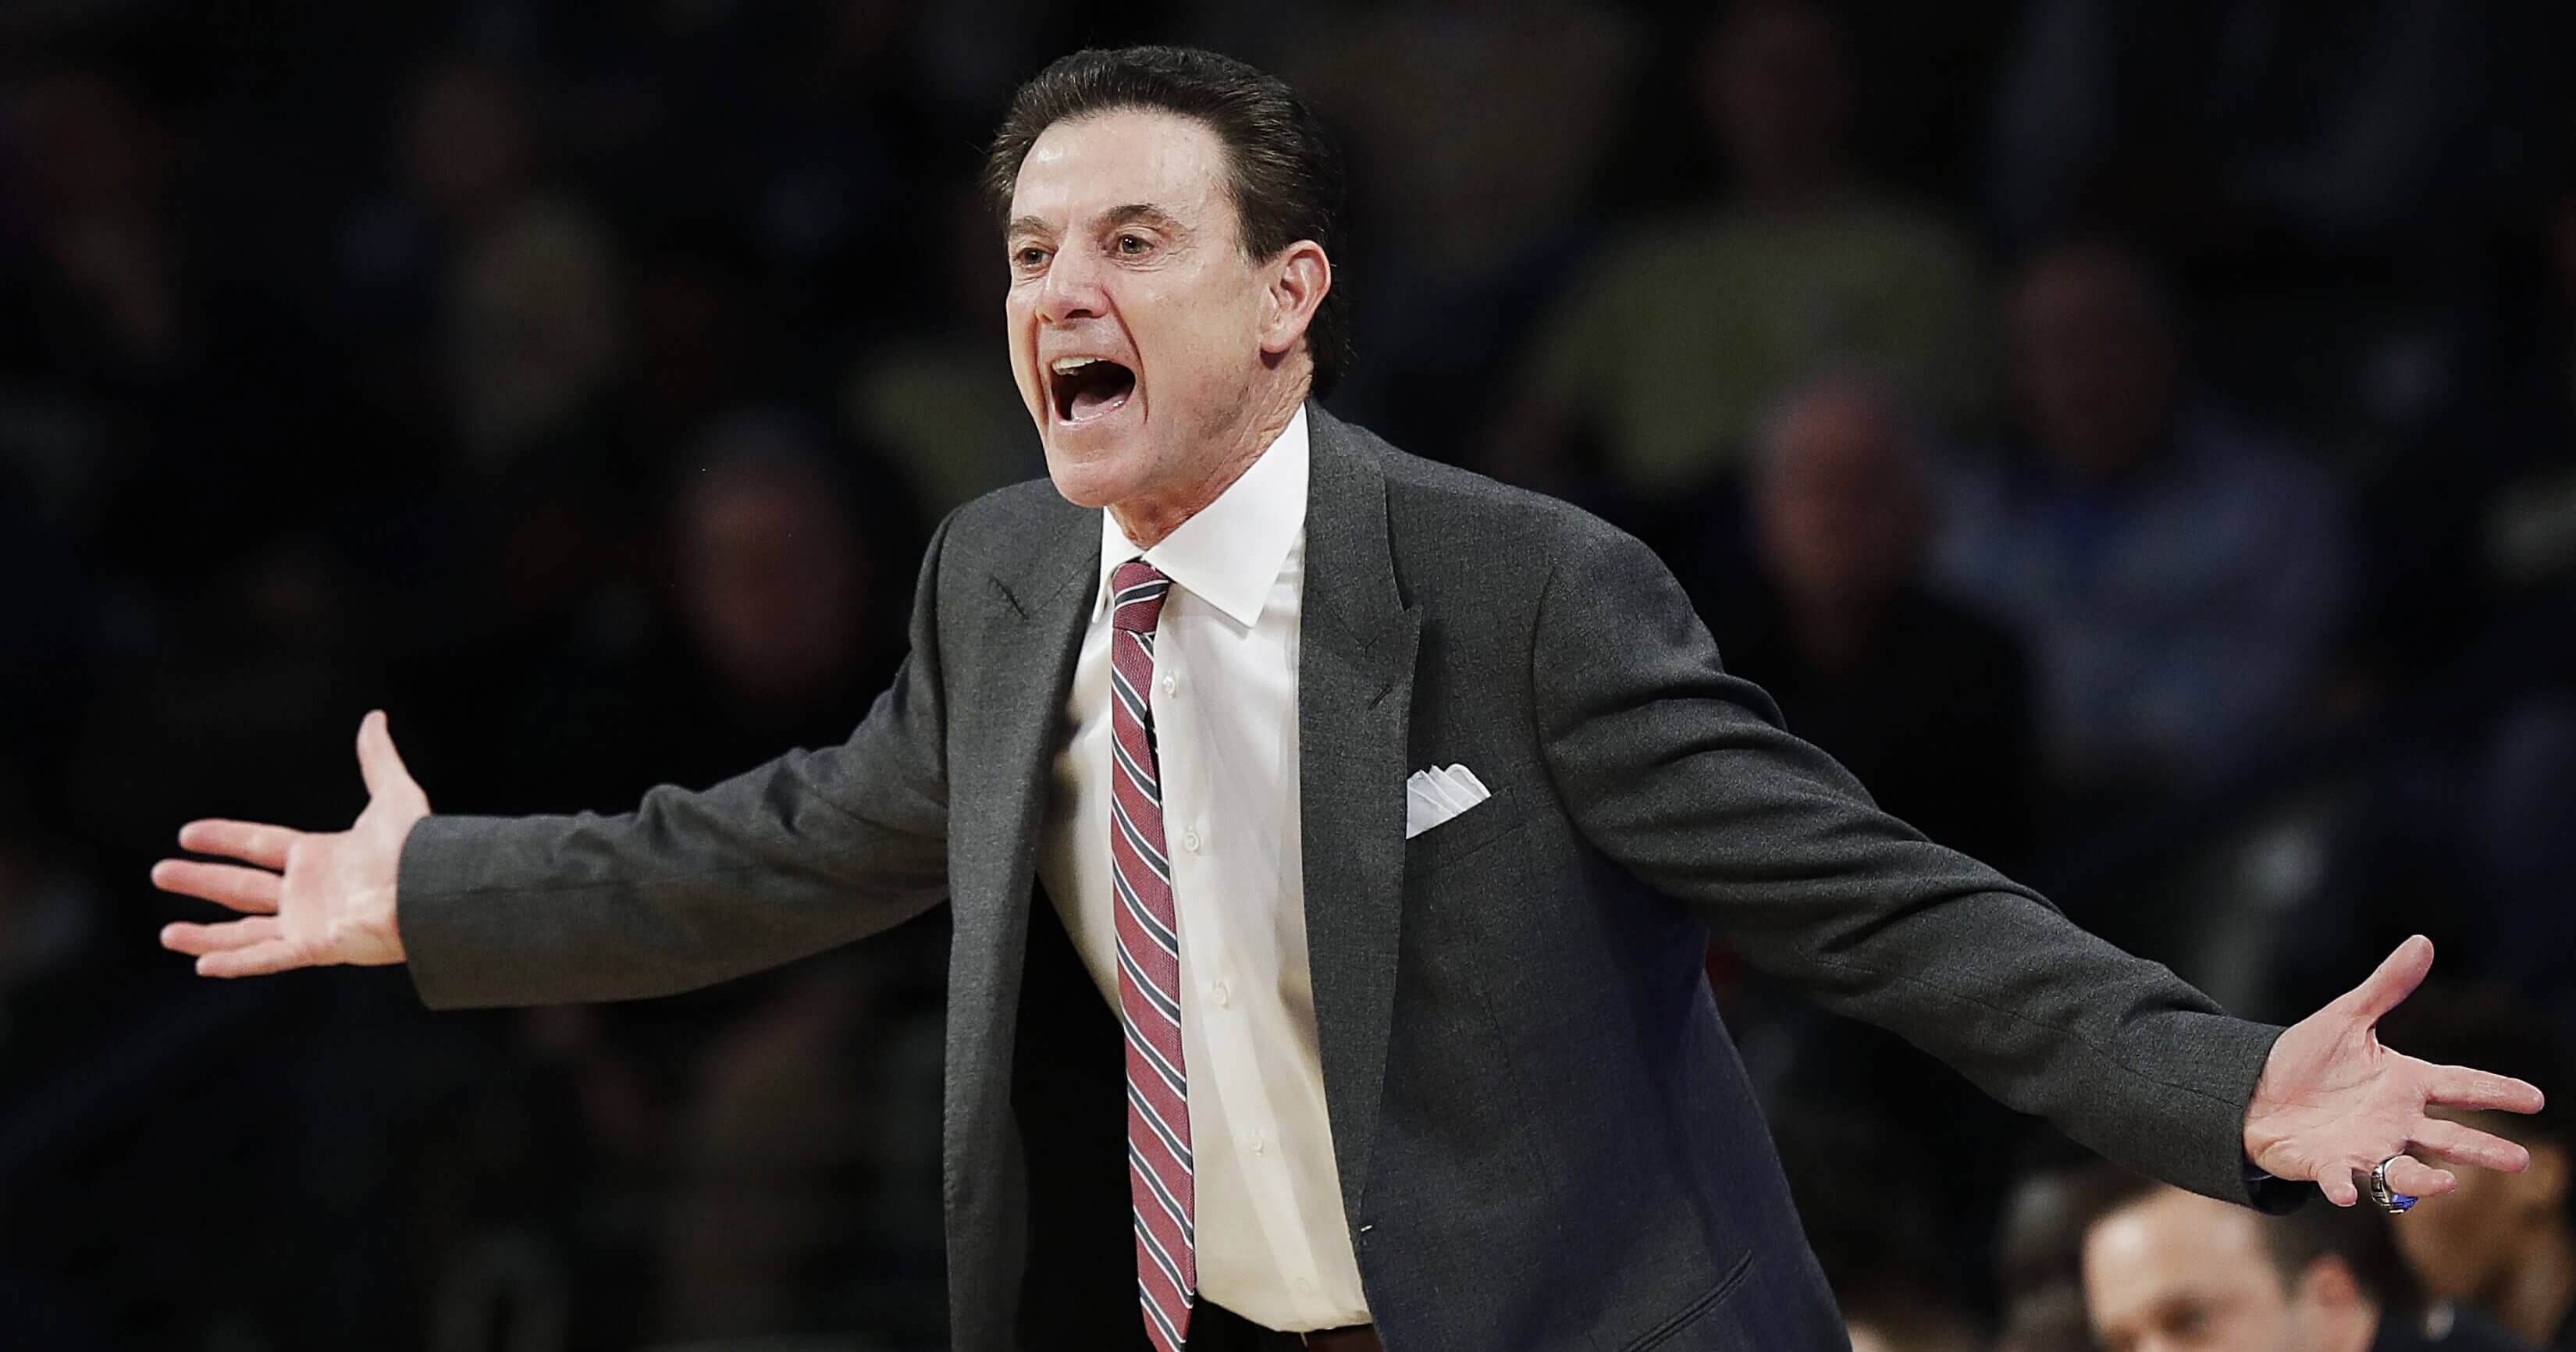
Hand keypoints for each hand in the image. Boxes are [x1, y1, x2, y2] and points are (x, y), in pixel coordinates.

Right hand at [153, 709, 428, 976]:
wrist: (434, 890)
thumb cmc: (418, 847)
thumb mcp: (395, 796)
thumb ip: (377, 759)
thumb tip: (374, 717)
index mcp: (320, 856)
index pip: (259, 845)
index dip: (223, 839)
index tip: (187, 834)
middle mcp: (310, 892)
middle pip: (241, 887)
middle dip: (200, 882)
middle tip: (159, 874)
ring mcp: (310, 923)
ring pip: (245, 930)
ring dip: (205, 933)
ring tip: (167, 934)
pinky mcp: (316, 947)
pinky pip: (267, 956)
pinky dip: (235, 961)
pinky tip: (201, 963)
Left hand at [2243, 934, 2545, 1205]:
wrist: (2253, 1090)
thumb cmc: (2306, 1059)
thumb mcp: (2346, 1016)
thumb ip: (2386, 985)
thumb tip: (2423, 942)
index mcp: (2404, 1084)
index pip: (2460, 1085)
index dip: (2497, 1091)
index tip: (2536, 1099)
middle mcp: (2393, 1122)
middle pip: (2446, 1137)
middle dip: (2481, 1149)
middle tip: (2519, 1161)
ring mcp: (2362, 1148)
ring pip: (2402, 1170)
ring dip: (2423, 1180)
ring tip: (2448, 1183)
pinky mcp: (2324, 1164)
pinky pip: (2337, 1178)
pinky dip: (2343, 1185)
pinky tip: (2345, 1193)